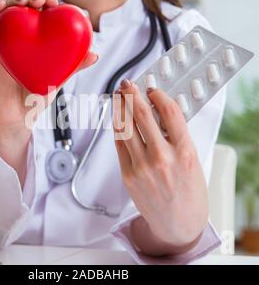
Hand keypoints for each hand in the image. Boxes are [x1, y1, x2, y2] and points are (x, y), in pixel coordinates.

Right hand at [0, 0, 97, 180]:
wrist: (17, 116)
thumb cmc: (37, 97)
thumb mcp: (58, 78)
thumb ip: (74, 66)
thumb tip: (95, 54)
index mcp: (36, 45)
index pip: (42, 18)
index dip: (49, 7)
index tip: (58, 3)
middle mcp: (21, 41)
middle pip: (25, 12)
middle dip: (34, 0)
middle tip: (44, 1)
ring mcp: (5, 44)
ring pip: (9, 15)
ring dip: (17, 1)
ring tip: (28, 2)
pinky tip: (4, 5)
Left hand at [113, 80, 207, 249]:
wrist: (177, 224)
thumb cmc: (189, 193)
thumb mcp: (193, 160)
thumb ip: (176, 136)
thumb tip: (158, 111)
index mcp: (184, 152)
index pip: (168, 112)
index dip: (158, 95)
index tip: (152, 89)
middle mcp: (161, 158)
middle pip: (142, 115)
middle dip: (131, 95)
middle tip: (127, 84)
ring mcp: (141, 167)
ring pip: (125, 128)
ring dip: (119, 108)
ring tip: (118, 97)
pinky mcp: (127, 175)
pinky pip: (119, 144)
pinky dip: (117, 127)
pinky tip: (117, 118)